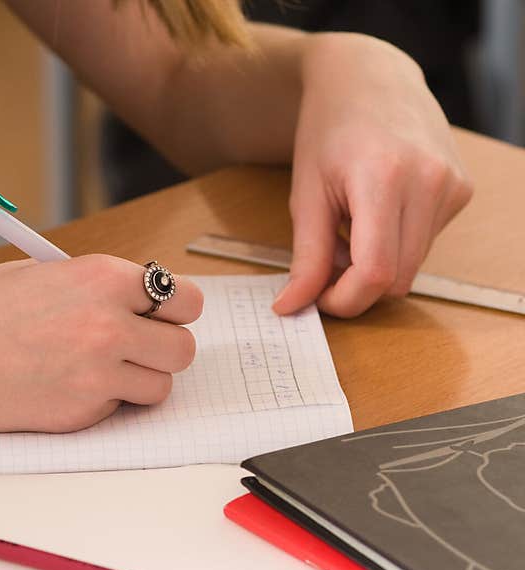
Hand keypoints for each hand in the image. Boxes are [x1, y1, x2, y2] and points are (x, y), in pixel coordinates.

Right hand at [0, 255, 202, 432]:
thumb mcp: (41, 275)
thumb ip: (97, 288)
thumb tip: (139, 304)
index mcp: (102, 278)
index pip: (186, 299)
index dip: (176, 310)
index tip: (161, 316)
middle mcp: (108, 325)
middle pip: (183, 349)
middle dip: (163, 350)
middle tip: (133, 348)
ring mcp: (94, 376)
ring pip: (159, 387)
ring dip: (138, 381)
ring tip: (97, 371)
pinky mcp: (75, 416)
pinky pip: (116, 411)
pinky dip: (102, 404)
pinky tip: (62, 388)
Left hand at [272, 33, 473, 317]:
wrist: (367, 79)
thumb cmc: (328, 132)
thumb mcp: (306, 195)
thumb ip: (305, 257)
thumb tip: (291, 307)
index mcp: (383, 178)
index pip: (376, 272)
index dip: (344, 300)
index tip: (317, 299)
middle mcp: (429, 181)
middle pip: (398, 279)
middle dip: (358, 286)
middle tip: (326, 262)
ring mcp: (452, 185)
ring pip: (413, 267)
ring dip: (377, 265)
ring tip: (349, 228)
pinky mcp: (462, 190)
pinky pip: (425, 244)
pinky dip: (396, 244)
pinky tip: (375, 213)